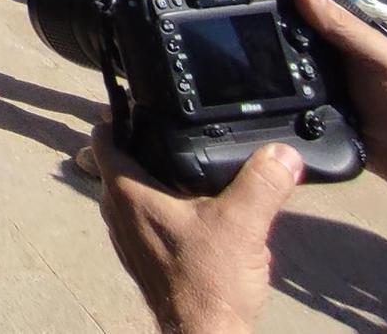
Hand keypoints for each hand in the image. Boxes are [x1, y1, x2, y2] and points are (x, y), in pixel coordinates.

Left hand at [92, 124, 301, 333]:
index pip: (103, 137)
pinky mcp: (142, 259)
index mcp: (127, 192)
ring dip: (157, 181)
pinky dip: (167, 210)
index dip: (117, 115)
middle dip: (145, 147)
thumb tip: (282, 153)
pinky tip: (199, 215)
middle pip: (120, 162)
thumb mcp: (242, 224)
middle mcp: (117, 212)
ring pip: (133, 192)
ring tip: (192, 173)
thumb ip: (263, 183)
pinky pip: (147, 221)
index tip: (138, 103)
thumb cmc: (210, 283)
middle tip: (176, 133)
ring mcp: (126, 238)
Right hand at [218, 0, 386, 213]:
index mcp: (326, 12)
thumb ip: (343, 25)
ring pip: (246, 30)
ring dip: (220, 21)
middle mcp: (303, 29)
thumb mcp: (378, 56)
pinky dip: (228, 64)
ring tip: (189, 20)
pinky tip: (210, 65)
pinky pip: (249, 71)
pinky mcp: (281, 90)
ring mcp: (289, 59)